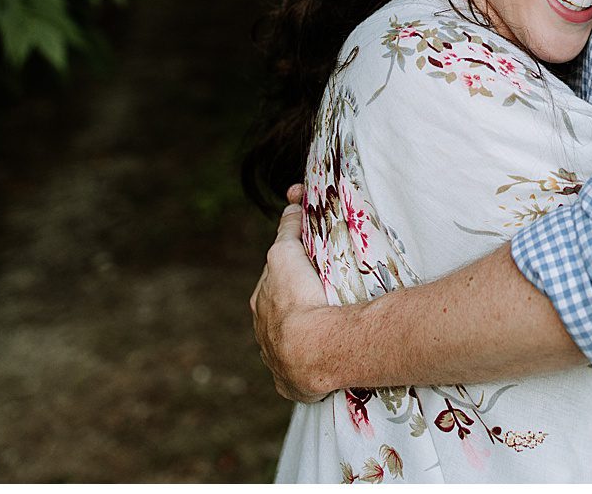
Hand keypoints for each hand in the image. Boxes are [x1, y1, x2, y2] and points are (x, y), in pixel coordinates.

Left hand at [250, 183, 333, 402]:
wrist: (310, 349)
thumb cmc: (299, 298)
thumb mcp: (287, 253)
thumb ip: (288, 230)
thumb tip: (291, 205)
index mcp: (261, 304)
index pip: (274, 285)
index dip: (292, 276)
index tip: (309, 275)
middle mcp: (263, 335)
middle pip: (281, 316)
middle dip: (297, 308)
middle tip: (324, 301)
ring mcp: (276, 363)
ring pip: (289, 345)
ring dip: (305, 340)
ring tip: (330, 332)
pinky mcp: (291, 386)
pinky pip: (299, 376)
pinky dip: (309, 369)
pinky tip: (324, 364)